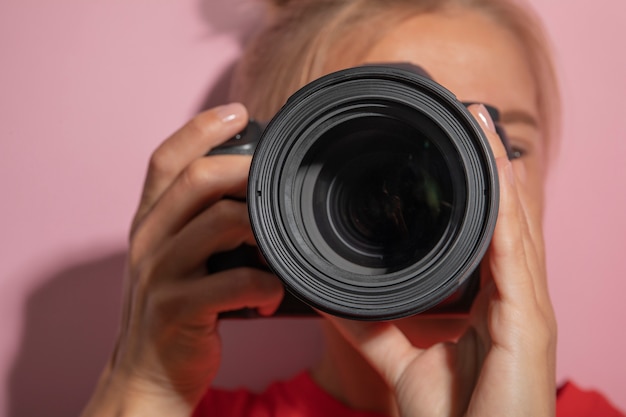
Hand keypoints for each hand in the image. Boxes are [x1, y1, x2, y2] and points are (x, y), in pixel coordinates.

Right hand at [81, 103, 283, 415]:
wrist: (146, 375)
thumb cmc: (176, 309)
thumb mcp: (175, 259)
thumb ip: (199, 224)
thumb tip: (254, 195)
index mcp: (149, 222)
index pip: (165, 159)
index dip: (200, 128)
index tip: (239, 111)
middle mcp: (148, 240)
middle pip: (196, 180)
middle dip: (245, 169)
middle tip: (279, 177)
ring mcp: (160, 274)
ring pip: (219, 224)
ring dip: (264, 229)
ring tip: (283, 244)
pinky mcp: (177, 310)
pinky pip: (234, 283)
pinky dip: (266, 285)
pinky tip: (273, 296)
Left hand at [325, 104, 556, 416]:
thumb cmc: (445, 411)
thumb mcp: (396, 353)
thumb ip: (368, 320)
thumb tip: (329, 290)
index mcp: (491, 301)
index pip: (485, 232)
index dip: (477, 188)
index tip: (454, 147)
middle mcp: (514, 298)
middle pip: (504, 218)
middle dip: (489, 167)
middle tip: (470, 118)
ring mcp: (528, 309)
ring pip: (515, 226)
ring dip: (500, 174)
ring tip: (482, 127)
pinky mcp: (530, 324)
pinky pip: (516, 257)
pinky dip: (507, 212)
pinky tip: (498, 176)